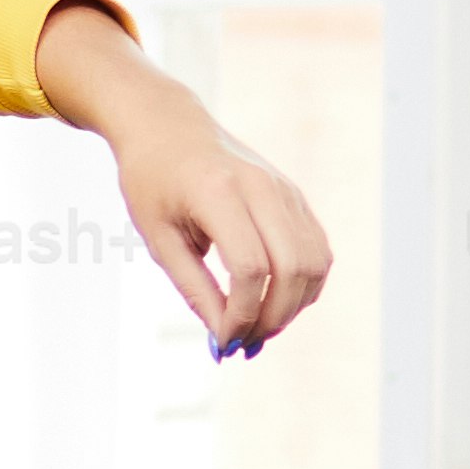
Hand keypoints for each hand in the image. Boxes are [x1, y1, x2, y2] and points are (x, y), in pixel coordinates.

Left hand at [31, 0, 333, 359]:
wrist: (168, 125)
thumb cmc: (152, 181)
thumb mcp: (159, 239)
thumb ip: (194, 290)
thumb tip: (223, 340)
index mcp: (219, 192)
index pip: (251, 269)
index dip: (242, 315)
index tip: (223, 342)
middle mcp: (262, 187)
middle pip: (293, 268)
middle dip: (273, 318)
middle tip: (244, 344)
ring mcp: (285, 189)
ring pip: (315, 262)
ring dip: (293, 307)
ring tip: (258, 327)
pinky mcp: (295, 196)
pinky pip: (317, 250)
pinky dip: (304, 285)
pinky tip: (274, 303)